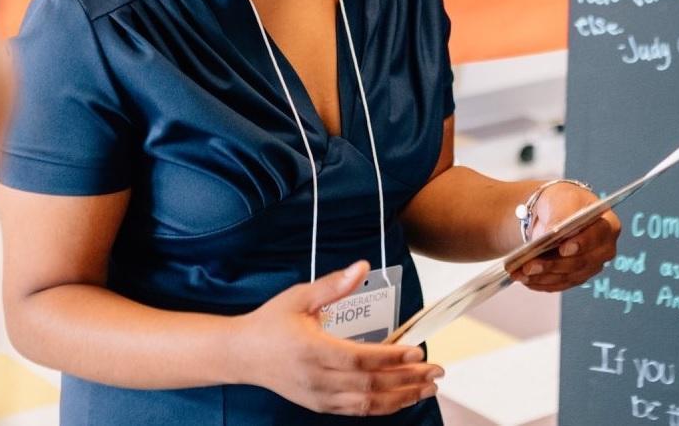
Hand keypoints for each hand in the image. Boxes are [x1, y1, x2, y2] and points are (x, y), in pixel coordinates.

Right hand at [237, 261, 442, 415]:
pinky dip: (382, 408)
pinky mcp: (320, 405)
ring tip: (428, 388)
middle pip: (371, 385)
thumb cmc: (271, 322)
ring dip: (402, 397)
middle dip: (408, 380)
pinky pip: (356, 411)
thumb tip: (362, 266)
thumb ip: (333, 285)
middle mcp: (318, 379)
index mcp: (313, 350)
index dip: (392, 358)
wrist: (242, 355)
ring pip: (367, 404)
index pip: (361, 359)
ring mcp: (319, 397)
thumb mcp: (299, 296)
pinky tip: (401, 398)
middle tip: (436, 370)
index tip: (418, 350)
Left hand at [508, 183, 620, 292]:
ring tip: (520, 272)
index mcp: (607, 225)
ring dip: (542, 276)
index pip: (598, 236)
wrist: (553, 212)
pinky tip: (524, 278)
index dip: (581, 243)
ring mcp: (589, 266)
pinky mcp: (574, 277)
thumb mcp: (563, 197)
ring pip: (566, 276)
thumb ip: (562, 213)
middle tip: (530, 264)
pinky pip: (558, 284)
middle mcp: (602, 250)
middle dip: (553, 264)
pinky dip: (539, 282)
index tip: (563, 248)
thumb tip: (555, 230)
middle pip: (580, 262)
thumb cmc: (563, 201)